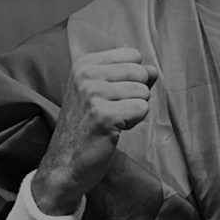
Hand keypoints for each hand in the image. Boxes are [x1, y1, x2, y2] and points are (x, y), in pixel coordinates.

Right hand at [32, 47, 158, 214]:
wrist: (64, 163)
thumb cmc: (86, 127)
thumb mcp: (101, 93)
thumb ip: (129, 77)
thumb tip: (154, 70)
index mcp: (84, 64)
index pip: (133, 55)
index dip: (132, 78)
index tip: (112, 96)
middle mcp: (86, 75)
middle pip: (141, 72)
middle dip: (136, 94)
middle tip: (113, 111)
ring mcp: (93, 94)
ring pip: (143, 92)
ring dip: (134, 111)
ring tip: (112, 121)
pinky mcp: (104, 115)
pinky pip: (142, 109)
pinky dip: (133, 123)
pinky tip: (114, 130)